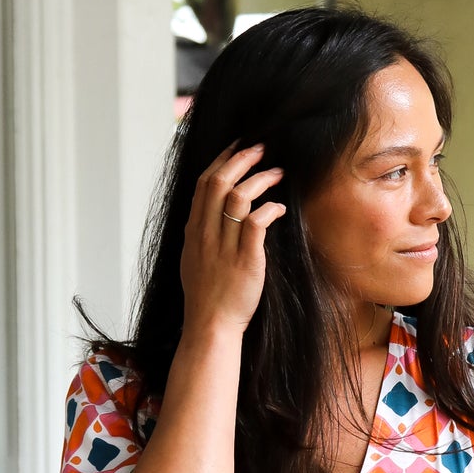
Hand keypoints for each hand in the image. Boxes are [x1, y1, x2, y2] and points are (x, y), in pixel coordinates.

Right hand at [181, 144, 286, 337]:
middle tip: (261, 148)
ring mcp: (224, 246)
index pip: (203, 184)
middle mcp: (205, 234)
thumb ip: (201, 233)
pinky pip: (256, 223)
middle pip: (218, 182)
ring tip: (277, 172)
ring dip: (260, 179)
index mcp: (193, 231)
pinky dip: (270, 209)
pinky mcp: (246, 260)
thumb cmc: (206, 295)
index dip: (221, 160)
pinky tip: (280, 207)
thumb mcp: (193, 258)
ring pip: (237, 197)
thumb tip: (210, 212)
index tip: (237, 146)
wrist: (211, 325)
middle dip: (240, 159)